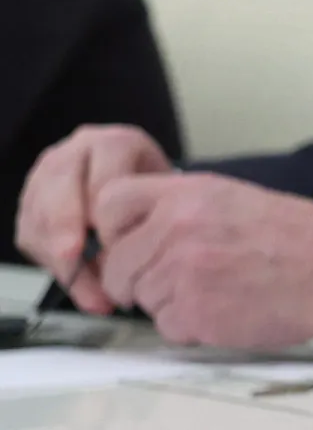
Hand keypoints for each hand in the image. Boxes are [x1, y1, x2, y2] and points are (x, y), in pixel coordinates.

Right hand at [14, 124, 173, 312]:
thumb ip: (150, 216)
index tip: (117, 247)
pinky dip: (49, 262)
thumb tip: (134, 265)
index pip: (103, 181)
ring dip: (59, 258)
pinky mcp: (31, 200)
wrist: (135, 175)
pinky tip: (73, 279)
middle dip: (65, 232)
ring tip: (85, 288)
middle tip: (74, 260)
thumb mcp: (162, 191)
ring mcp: (47, 175)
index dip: (108, 216)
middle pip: (60, 193)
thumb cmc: (152, 186)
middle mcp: (75, 152)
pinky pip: (30, 234)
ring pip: (40, 217)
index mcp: (114, 143)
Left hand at [88, 172, 312, 348]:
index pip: (110, 203)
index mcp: (189, 194)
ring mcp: (182, 273)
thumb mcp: (236, 198)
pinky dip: (189, 324)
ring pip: (140, 297)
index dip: (113, 228)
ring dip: (167, 301)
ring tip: (214, 289)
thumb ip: (182, 208)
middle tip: (178, 278)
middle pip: (116, 263)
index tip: (130, 240)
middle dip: (138, 277)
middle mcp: (177, 229)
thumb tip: (139, 229)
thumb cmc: (300, 237)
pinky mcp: (193, 313)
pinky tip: (224, 308)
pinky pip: (165, 326)